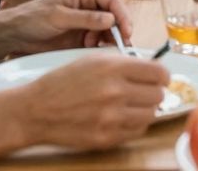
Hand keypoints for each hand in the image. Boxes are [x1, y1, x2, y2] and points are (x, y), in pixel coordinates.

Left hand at [2, 0, 133, 53]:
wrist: (15, 35)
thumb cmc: (33, 19)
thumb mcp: (59, 17)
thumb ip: (86, 18)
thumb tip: (111, 20)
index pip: (114, 1)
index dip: (123, 16)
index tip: (126, 33)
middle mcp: (91, 5)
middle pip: (116, 16)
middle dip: (119, 31)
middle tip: (119, 46)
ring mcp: (88, 21)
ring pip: (110, 31)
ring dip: (109, 40)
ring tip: (97, 48)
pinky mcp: (84, 36)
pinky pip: (100, 42)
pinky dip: (101, 48)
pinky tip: (92, 51)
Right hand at [22, 52, 169, 149]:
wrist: (36, 110)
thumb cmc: (63, 82)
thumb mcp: (93, 60)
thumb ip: (125, 63)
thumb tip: (152, 69)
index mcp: (113, 68)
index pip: (159, 73)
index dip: (162, 76)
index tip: (160, 79)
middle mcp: (115, 92)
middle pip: (158, 95)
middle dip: (153, 92)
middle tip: (143, 92)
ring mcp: (111, 117)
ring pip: (151, 114)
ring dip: (145, 109)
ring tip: (131, 105)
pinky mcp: (106, 137)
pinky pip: (137, 131)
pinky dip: (134, 124)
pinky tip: (121, 117)